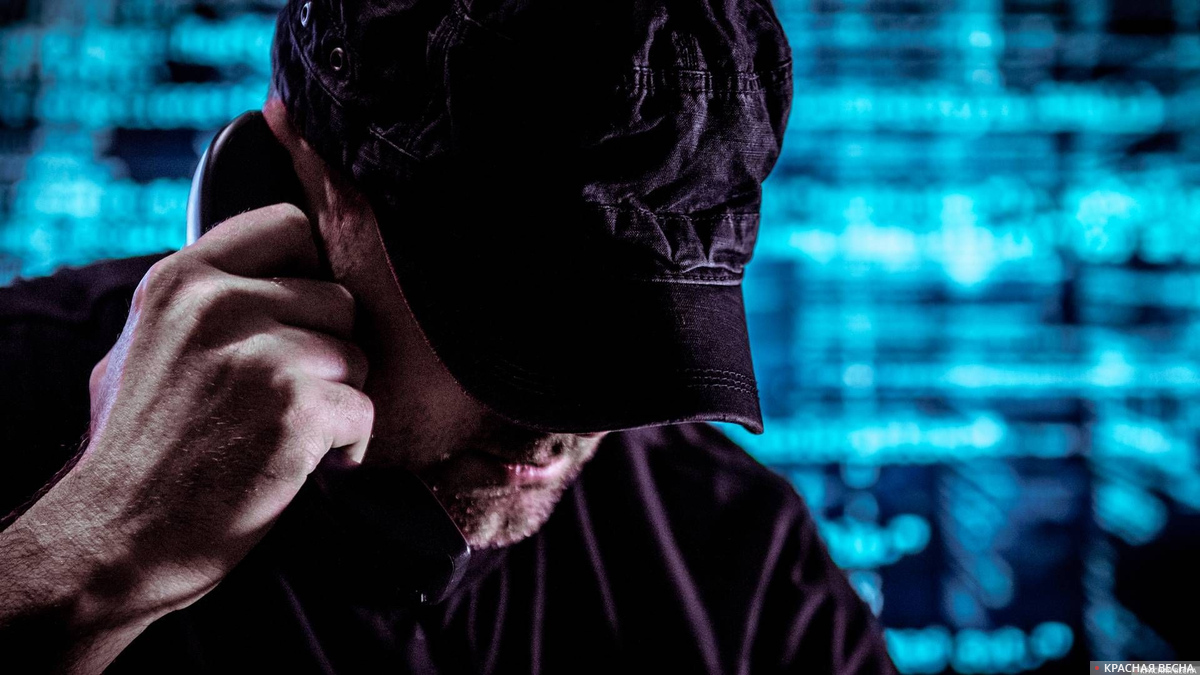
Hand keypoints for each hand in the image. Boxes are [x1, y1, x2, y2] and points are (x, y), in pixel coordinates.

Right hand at [40, 203, 372, 626]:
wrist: (117, 538)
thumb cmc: (138, 449)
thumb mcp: (143, 344)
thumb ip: (202, 301)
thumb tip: (269, 273)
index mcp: (183, 280)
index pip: (288, 226)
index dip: (310, 272)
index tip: (301, 318)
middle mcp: (220, 305)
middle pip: (339, 299)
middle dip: (329, 351)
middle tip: (288, 398)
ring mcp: (261, 356)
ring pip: (358, 356)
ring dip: (338, 400)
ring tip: (288, 435)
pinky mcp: (296, 409)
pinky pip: (365, 411)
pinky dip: (348, 447)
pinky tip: (303, 466)